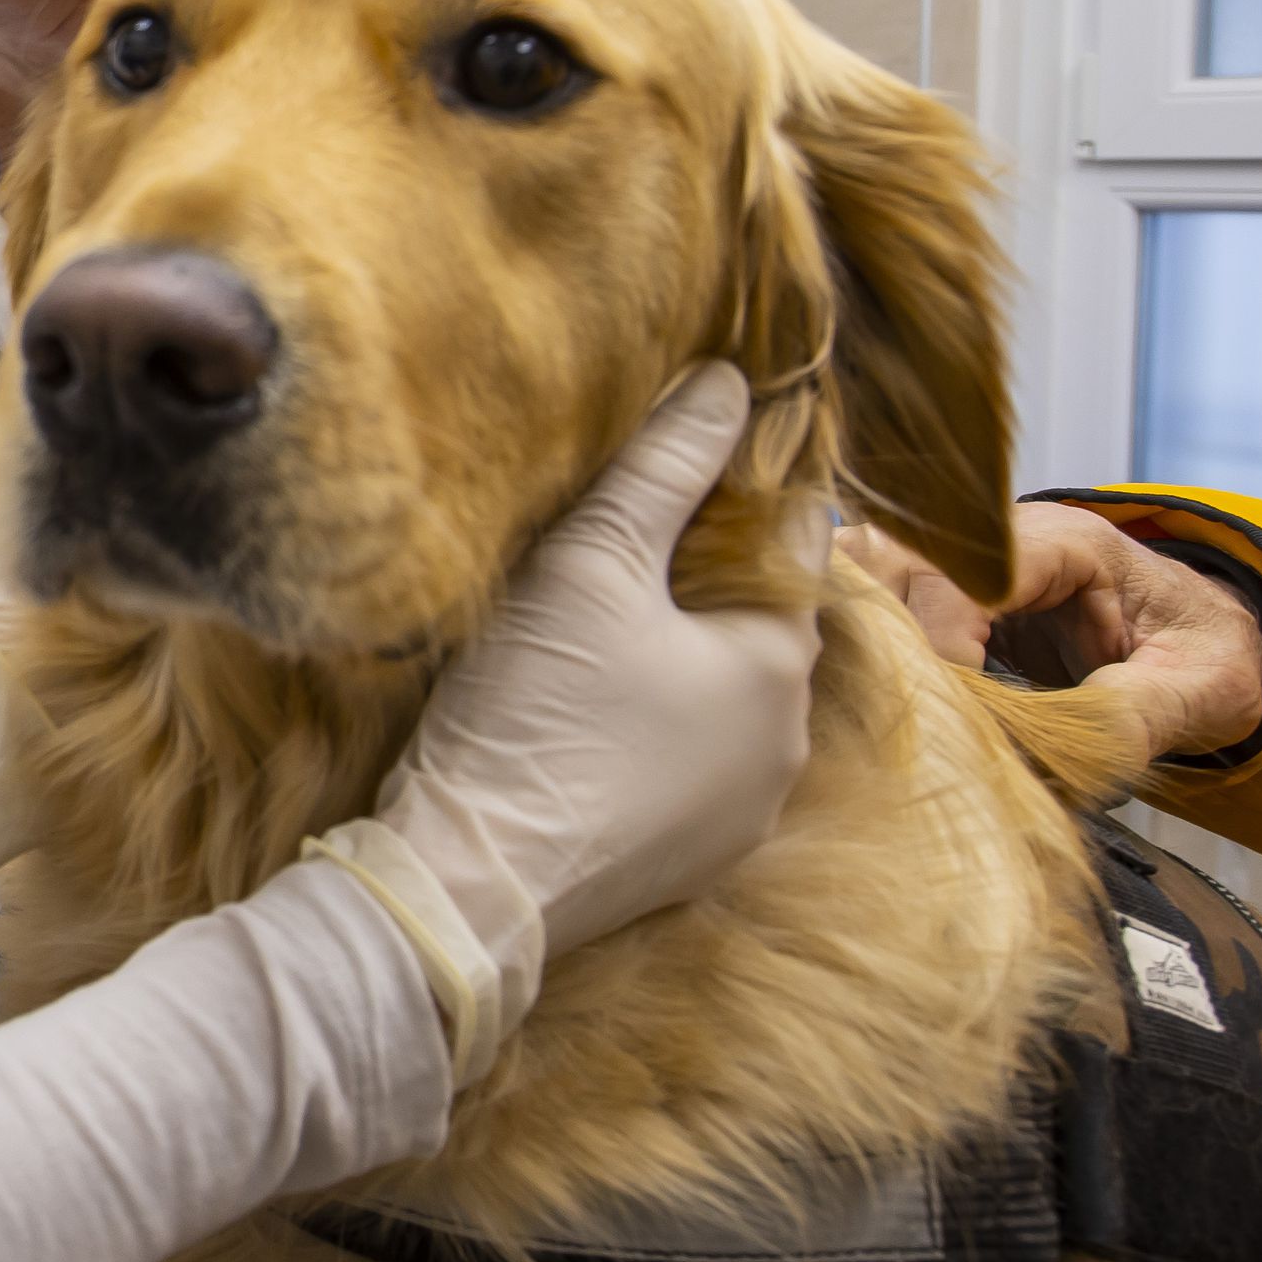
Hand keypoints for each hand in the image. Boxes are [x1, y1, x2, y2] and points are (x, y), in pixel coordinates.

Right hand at [370, 365, 818, 1035]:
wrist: (468, 881)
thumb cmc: (536, 713)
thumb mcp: (589, 566)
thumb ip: (661, 468)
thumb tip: (725, 381)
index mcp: (781, 665)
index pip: (793, 540)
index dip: (736, 488)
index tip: (678, 461)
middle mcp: (786, 746)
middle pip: (753, 624)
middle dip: (698, 579)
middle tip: (616, 543)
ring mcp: (740, 816)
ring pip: (720, 701)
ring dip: (673, 662)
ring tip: (591, 629)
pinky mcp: (685, 863)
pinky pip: (684, 766)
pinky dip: (649, 731)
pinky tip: (585, 716)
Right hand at [844, 502, 1261, 774]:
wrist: (1196, 641)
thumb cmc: (1200, 656)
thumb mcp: (1202, 687)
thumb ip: (1139, 712)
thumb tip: (1052, 753)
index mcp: (1067, 543)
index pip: (966, 577)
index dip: (944, 648)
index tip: (955, 721)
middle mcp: (990, 540)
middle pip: (887, 555)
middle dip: (878, 636)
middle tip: (892, 715)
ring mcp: (948, 561)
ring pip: (853, 568)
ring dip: (846, 635)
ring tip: (855, 704)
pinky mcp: (921, 595)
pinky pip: (853, 600)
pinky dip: (843, 644)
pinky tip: (849, 696)